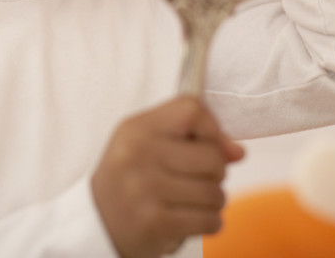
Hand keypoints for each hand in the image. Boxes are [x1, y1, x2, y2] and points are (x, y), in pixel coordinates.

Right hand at [91, 96, 244, 257]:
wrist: (96, 221)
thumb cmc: (130, 177)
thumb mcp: (148, 144)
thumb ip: (192, 137)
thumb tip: (238, 152)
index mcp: (137, 129)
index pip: (192, 110)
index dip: (211, 128)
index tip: (206, 144)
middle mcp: (139, 155)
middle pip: (212, 156)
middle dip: (215, 172)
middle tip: (196, 178)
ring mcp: (146, 190)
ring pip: (216, 192)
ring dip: (212, 200)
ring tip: (190, 200)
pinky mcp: (156, 223)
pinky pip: (210, 221)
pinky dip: (209, 222)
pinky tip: (190, 218)